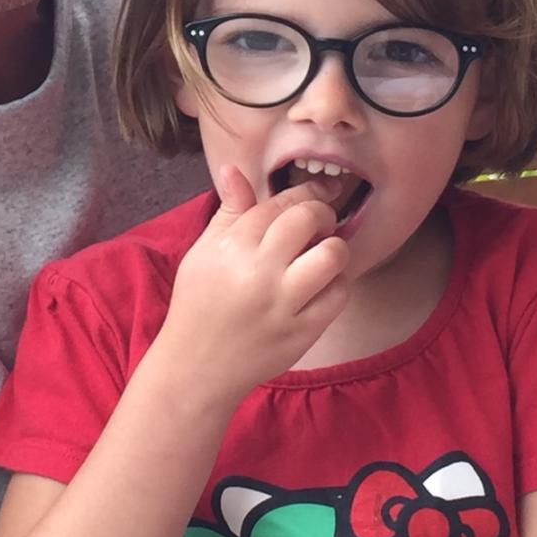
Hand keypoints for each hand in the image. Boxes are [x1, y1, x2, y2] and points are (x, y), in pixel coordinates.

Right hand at [153, 166, 348, 406]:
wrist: (197, 366)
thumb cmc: (199, 301)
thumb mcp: (205, 250)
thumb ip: (229, 210)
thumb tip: (234, 169)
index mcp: (234, 245)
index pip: (281, 203)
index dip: (306, 193)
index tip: (319, 193)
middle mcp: (260, 271)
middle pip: (310, 220)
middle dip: (323, 214)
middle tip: (320, 223)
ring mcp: (284, 304)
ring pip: (333, 256)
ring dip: (335, 248)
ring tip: (323, 254)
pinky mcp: (302, 333)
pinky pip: (338, 296)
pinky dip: (337, 285)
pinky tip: (322, 285)